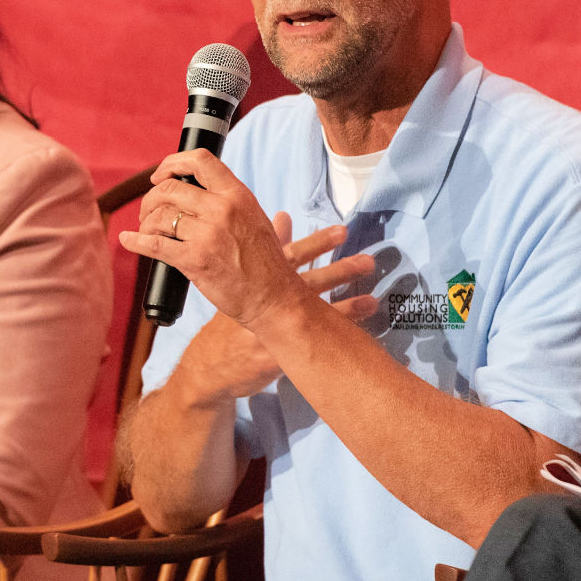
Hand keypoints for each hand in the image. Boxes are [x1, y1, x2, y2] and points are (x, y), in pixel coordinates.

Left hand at [120, 152, 373, 328]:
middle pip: (170, 189)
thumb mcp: (255, 218)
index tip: (160, 174)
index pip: (200, 161)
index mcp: (238, 195)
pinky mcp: (194, 261)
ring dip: (145, 222)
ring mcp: (207, 235)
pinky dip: (135, 241)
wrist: (274, 298)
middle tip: (149, 212)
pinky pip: (154, 245)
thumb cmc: (265, 263)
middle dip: (151, 199)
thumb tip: (197, 190)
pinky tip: (127, 239)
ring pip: (159, 216)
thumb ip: (228, 202)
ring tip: (148, 230)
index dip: (172, 163)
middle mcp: (222, 209)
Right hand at [169, 214, 377, 402]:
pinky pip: (309, 349)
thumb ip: (266, 250)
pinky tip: (356, 341)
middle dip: (340, 272)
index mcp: (254, 281)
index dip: (317, 244)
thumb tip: (284, 215)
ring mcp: (268, 331)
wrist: (207, 365)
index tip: (342, 232)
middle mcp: (262, 303)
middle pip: (306, 285)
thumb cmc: (227, 321)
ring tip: (373, 300)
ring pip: (312, 318)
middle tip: (369, 262)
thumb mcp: (238, 281)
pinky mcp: (274, 359)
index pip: (289, 257)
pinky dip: (334, 342)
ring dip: (346, 308)